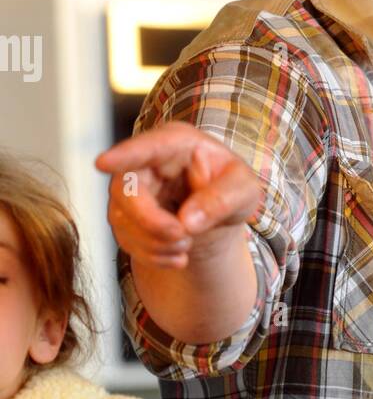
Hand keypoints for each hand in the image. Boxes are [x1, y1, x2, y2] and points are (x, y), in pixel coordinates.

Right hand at [95, 121, 261, 269]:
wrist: (219, 214)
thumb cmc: (232, 189)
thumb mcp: (244, 190)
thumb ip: (222, 200)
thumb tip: (188, 221)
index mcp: (178, 143)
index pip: (148, 147)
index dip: (125, 155)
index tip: (103, 163)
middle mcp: (148, 162)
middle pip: (127, 189)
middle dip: (151, 221)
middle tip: (183, 237)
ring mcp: (132, 189)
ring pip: (122, 219)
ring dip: (156, 242)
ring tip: (188, 244)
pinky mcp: (126, 216)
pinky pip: (126, 239)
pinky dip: (154, 255)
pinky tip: (178, 254)